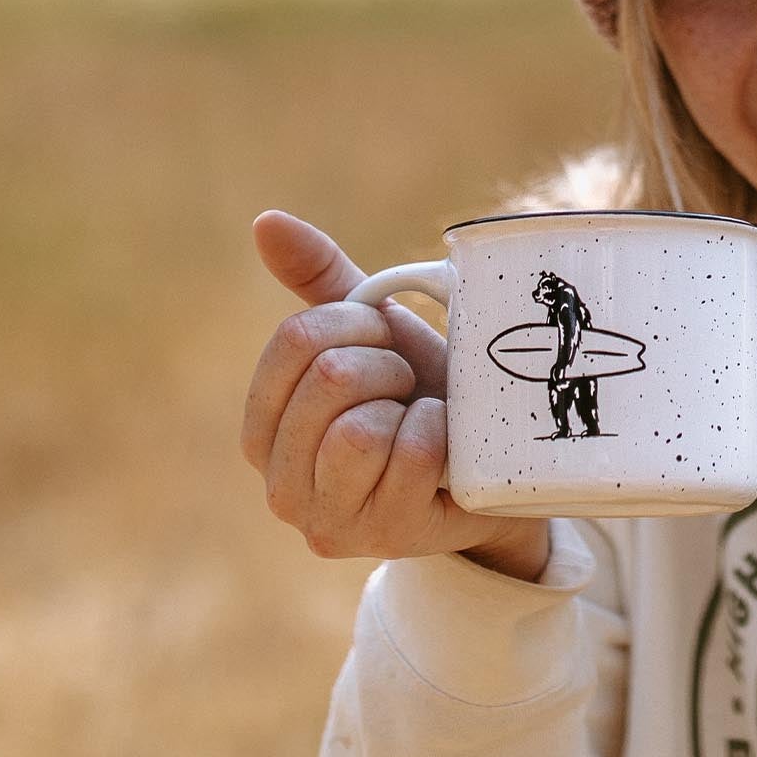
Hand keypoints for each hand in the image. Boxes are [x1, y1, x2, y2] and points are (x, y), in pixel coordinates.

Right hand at [242, 210, 551, 581]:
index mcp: (263, 429)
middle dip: (388, 364)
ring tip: (423, 419)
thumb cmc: (424, 393)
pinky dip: (442, 433)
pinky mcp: (383, 535)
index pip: (294, 341)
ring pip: (359, 429)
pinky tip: (448, 450)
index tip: (383, 339)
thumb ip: (323, 282)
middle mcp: (279, 484)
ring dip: (412, 404)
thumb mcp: (375, 335)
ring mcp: (327, 520)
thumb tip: (266, 221)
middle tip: (408, 388)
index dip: (355, 323)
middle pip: (330, 379)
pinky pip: (412, 454)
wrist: (493, 463)